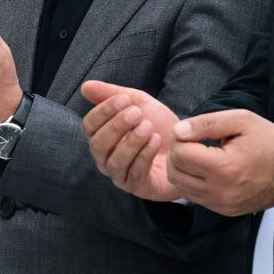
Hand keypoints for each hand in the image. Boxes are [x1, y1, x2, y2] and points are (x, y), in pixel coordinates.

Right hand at [81, 81, 181, 200]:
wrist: (188, 148)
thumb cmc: (159, 126)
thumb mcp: (139, 104)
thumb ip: (113, 95)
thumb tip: (85, 86)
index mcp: (101, 137)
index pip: (89, 125)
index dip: (103, 111)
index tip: (124, 99)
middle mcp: (105, 158)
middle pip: (98, 144)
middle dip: (116, 126)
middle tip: (137, 113)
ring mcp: (120, 175)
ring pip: (115, 161)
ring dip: (131, 142)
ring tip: (148, 128)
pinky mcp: (138, 187)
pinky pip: (135, 173)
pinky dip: (145, 155)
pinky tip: (156, 141)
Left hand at [165, 109, 273, 214]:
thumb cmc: (268, 142)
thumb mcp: (241, 121)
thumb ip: (206, 123)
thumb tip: (177, 131)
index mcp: (224, 167)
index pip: (180, 154)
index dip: (180, 138)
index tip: (192, 131)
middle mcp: (220, 191)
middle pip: (175, 172)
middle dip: (177, 153)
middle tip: (191, 142)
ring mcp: (221, 204)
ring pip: (180, 187)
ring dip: (181, 169)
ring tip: (197, 155)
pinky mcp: (224, 210)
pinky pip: (194, 197)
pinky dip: (192, 183)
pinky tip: (205, 169)